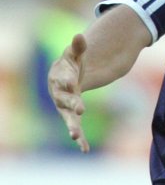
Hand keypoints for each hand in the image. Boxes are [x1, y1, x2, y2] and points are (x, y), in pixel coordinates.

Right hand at [47, 33, 90, 152]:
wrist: (64, 77)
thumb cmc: (70, 64)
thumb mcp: (75, 54)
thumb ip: (78, 47)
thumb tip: (80, 35)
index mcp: (59, 79)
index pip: (63, 80)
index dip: (66, 81)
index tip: (71, 82)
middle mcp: (59, 95)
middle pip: (65, 101)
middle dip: (72, 104)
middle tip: (80, 108)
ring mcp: (65, 107)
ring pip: (68, 118)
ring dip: (73, 127)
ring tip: (76, 137)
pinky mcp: (72, 116)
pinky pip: (76, 127)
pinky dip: (80, 139)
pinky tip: (85, 149)